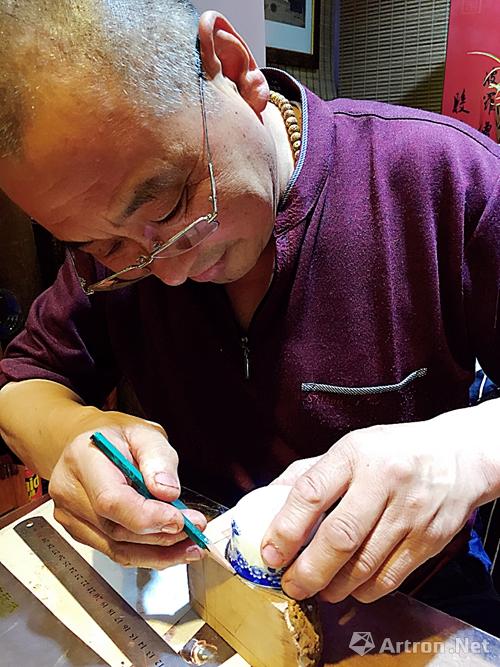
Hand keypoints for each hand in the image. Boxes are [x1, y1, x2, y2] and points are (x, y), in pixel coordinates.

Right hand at [49, 410, 206, 567]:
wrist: (87, 443)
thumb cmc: (115, 436)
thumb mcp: (144, 432)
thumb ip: (159, 459)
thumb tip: (168, 492)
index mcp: (83, 459)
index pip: (111, 500)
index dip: (148, 517)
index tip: (181, 520)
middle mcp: (70, 491)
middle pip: (117, 529)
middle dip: (163, 534)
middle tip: (197, 528)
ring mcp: (71, 516)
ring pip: (117, 548)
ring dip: (159, 552)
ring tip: (191, 545)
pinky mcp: (80, 532)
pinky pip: (115, 551)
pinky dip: (147, 554)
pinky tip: (172, 549)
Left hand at [261, 414, 492, 602]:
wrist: (457, 457)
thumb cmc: (392, 452)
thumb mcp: (349, 448)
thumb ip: (309, 474)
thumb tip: (267, 502)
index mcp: (355, 454)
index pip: (312, 492)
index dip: (286, 528)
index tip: (270, 552)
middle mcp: (383, 481)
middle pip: (339, 537)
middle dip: (308, 570)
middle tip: (291, 584)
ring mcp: (409, 512)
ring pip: (364, 565)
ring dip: (333, 586)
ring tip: (317, 589)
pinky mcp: (429, 539)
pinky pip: (389, 578)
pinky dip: (363, 591)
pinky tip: (350, 587)